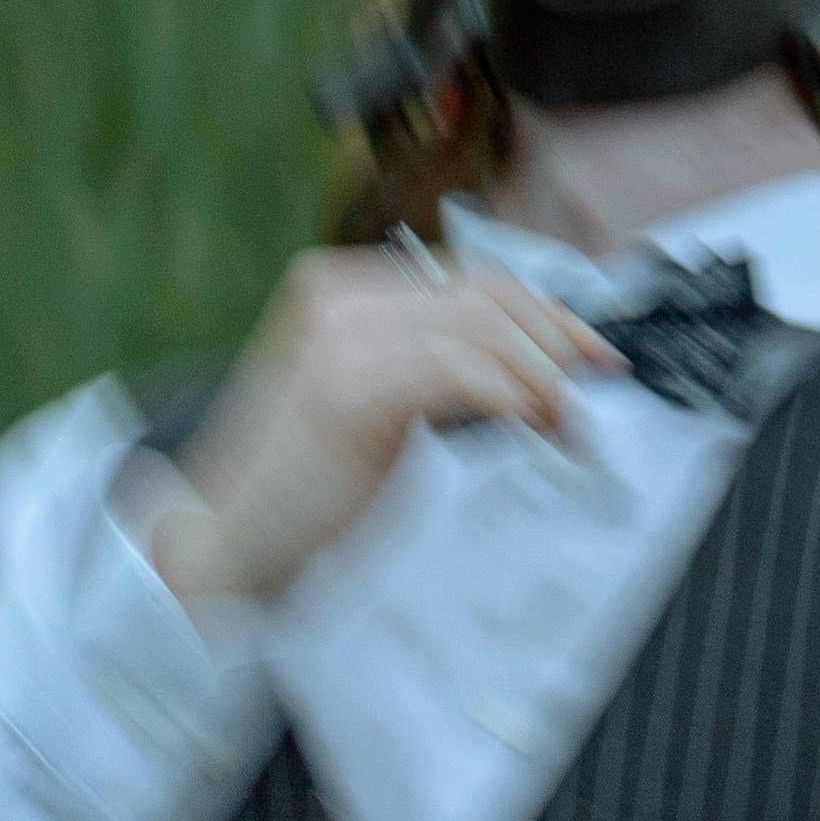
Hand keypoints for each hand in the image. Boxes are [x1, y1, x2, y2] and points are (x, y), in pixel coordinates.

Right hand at [135, 248, 608, 616]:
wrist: (222, 543)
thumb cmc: (301, 486)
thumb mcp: (374, 402)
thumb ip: (429, 363)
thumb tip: (527, 355)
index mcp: (340, 289)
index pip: (469, 276)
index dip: (542, 309)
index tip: (590, 347)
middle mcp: (339, 298)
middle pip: (486, 292)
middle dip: (555, 336)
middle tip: (597, 380)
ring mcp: (341, 339)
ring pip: (483, 328)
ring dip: (543, 375)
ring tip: (565, 421)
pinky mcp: (350, 389)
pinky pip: (462, 371)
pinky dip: (516, 396)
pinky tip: (533, 426)